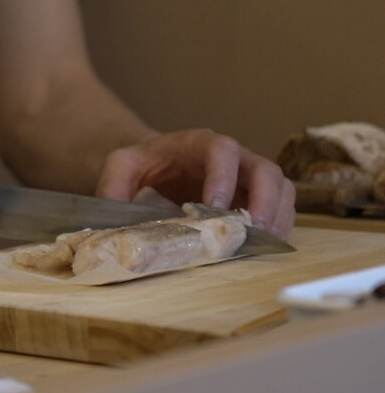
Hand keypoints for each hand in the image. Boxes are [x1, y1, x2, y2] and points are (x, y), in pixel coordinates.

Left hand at [95, 129, 294, 237]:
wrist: (156, 170)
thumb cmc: (143, 167)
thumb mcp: (120, 166)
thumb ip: (113, 185)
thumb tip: (111, 223)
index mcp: (198, 143)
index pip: (222, 149)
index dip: (223, 177)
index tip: (213, 209)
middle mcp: (232, 157)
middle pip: (265, 168)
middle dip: (265, 200)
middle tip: (252, 231)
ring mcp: (247, 178)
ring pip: (280, 188)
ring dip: (277, 217)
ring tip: (261, 246)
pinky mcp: (254, 198)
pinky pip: (281, 207)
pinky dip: (278, 227)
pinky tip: (262, 248)